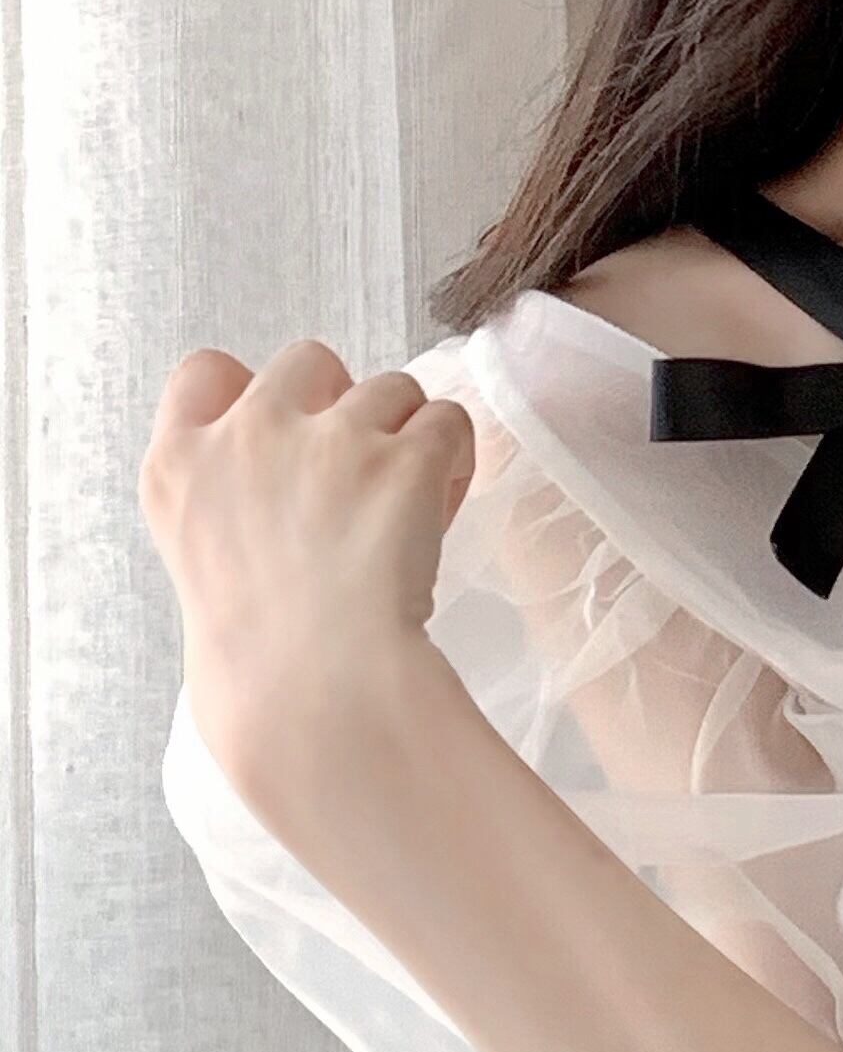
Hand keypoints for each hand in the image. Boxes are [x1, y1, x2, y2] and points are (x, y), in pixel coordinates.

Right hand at [139, 337, 474, 798]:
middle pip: (310, 360)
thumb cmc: (262, 654)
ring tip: (404, 506)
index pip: (203, 371)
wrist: (316, 691)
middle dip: (342, 402)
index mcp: (179, 467)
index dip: (254, 389)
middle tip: (358, 472)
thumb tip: (292, 470)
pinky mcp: (405, 457)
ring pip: (392, 387)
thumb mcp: (205, 559)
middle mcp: (249, 436)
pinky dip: (455, 458)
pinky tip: (439, 510)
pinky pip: (449, 419)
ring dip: (407, 435)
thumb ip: (233, 494)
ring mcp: (330, 440)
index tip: (286, 431)